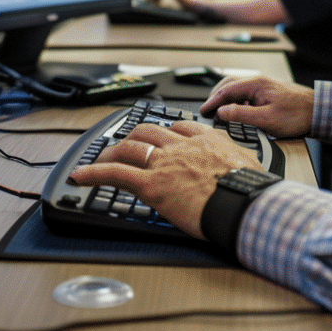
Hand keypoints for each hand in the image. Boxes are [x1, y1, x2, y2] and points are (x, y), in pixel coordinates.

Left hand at [68, 121, 260, 238]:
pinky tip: (79, 176)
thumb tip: (246, 173)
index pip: (180, 127)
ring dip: (112, 152)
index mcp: (208, 141)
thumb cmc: (252, 192)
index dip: (166, 132)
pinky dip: (93, 173)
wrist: (244, 203)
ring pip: (130, 147)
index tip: (161, 137)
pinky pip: (114, 174)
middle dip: (134, 136)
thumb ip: (239, 164)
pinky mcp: (151, 184)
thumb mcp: (250, 168)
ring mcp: (165, 163)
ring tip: (100, 158)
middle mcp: (183, 146)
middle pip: (150, 131)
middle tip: (126, 145)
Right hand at [199, 75, 314, 138]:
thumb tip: (222, 112)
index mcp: (255, 84)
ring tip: (217, 111)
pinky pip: (245, 94)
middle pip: (228, 85)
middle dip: (215, 97)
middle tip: (207, 111)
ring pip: (236, 89)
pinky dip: (235, 101)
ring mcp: (262, 87)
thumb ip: (241, 114)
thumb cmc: (297, 114)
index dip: (212, 102)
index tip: (203, 111)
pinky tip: (235, 112)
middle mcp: (258, 82)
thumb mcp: (266, 118)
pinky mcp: (267, 94)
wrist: (318, 111)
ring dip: (225, 99)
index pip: (226, 90)